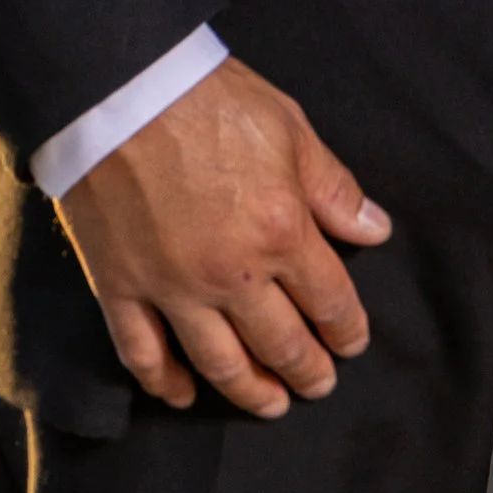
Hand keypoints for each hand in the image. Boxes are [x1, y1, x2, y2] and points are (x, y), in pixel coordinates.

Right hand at [55, 58, 391, 418]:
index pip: (329, 301)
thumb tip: (375, 230)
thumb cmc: (207, 96)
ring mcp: (173, 288)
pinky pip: (144, 354)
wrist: (118, 87)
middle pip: (280, 343)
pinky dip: (165, 382)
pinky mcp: (121, 288)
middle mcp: (232, 275)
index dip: (346, 330)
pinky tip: (183, 394)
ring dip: (250, 391)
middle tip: (319, 385)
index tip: (352, 343)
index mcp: (281, 232)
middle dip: (308, 370)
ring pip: (219, 363)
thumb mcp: (290, 127)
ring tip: (271, 405)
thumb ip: (333, 187)